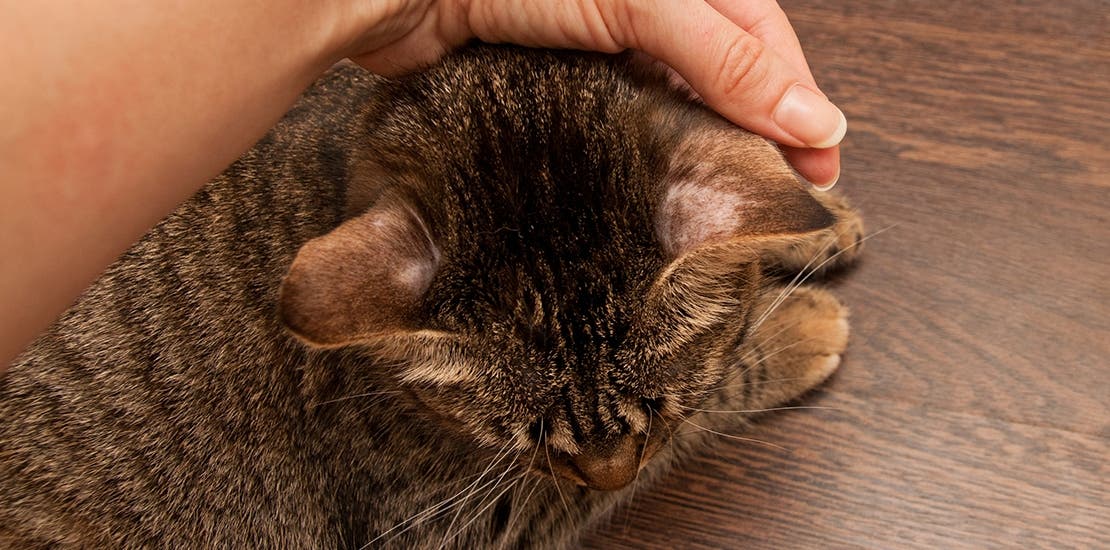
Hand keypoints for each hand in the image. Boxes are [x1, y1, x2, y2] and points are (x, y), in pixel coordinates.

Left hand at [339, 0, 844, 187]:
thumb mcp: (642, 6)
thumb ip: (727, 59)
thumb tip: (814, 119)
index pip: (763, 37)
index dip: (796, 102)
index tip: (821, 167)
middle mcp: (651, 3)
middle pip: (726, 67)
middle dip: (758, 127)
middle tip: (783, 191)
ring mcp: (607, 36)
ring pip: (678, 94)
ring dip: (706, 140)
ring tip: (732, 192)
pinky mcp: (566, 73)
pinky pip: (627, 111)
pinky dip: (651, 142)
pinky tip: (665, 173)